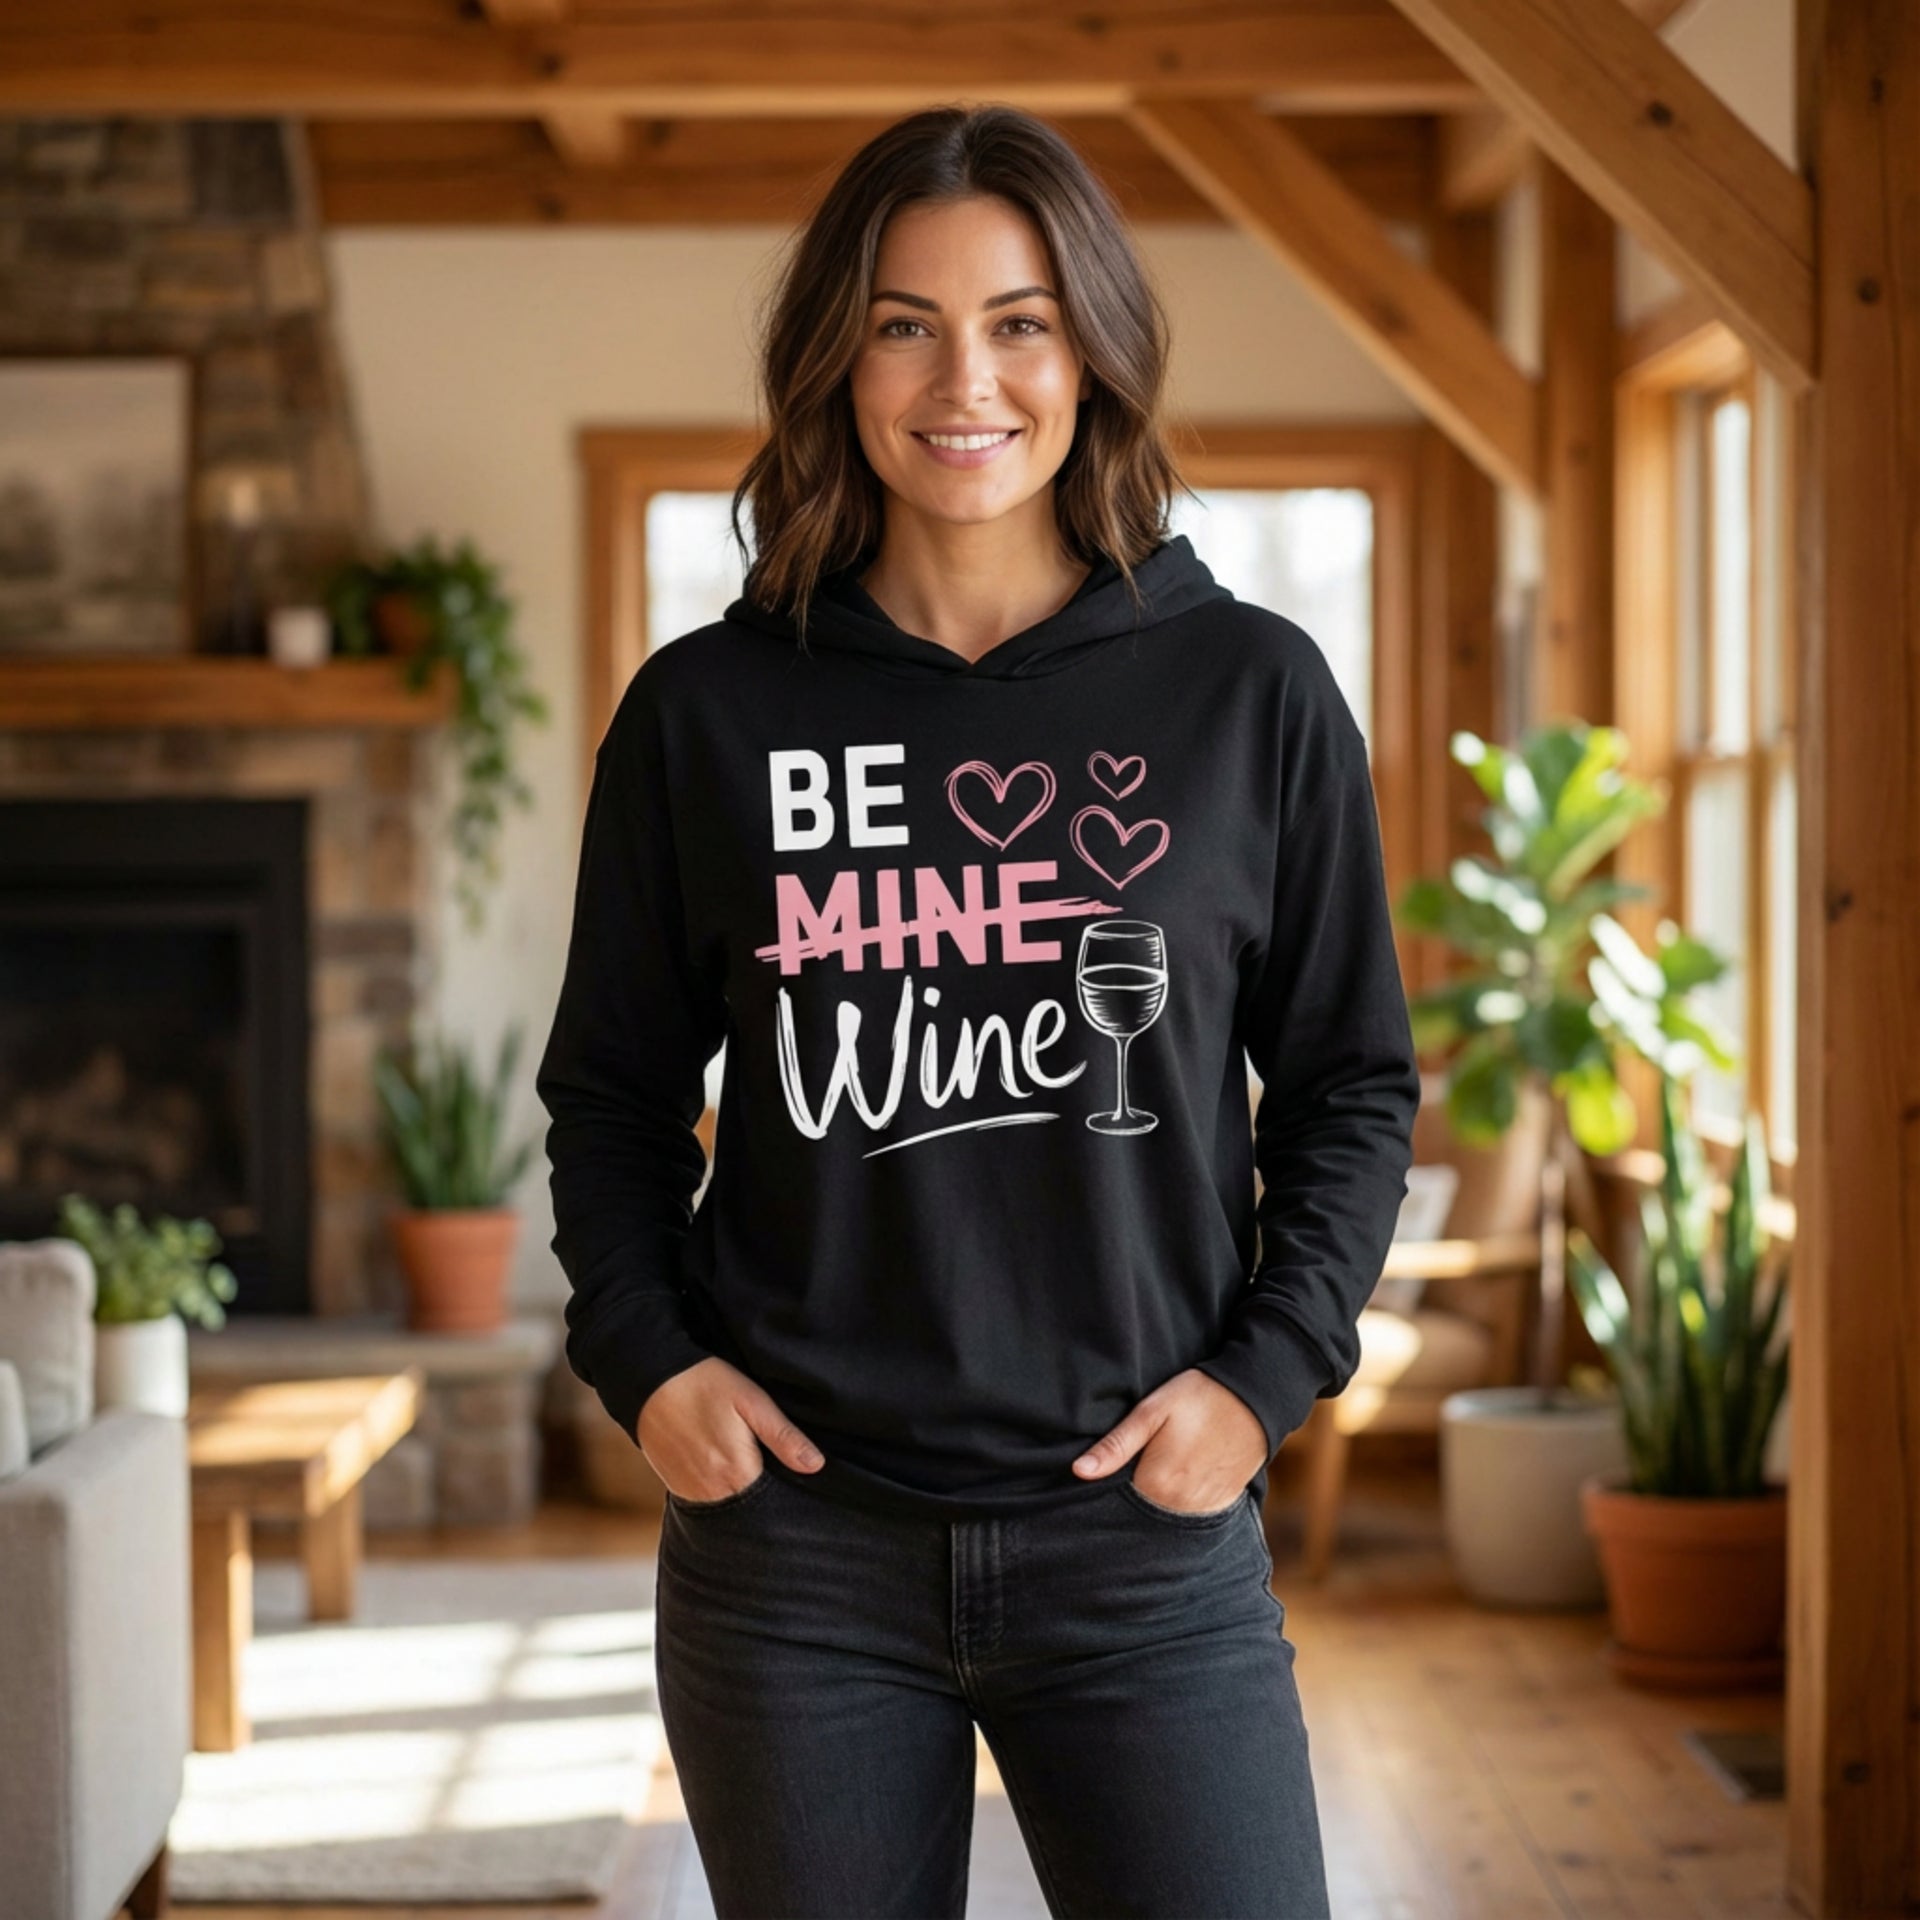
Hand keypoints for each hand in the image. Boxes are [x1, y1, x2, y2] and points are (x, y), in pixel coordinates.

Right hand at [636, 1356, 824, 1501]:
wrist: (648, 1379)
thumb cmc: (705, 1384)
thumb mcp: (752, 1401)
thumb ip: (783, 1436)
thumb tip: (817, 1466)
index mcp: (738, 1472)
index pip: (775, 1501)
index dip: (789, 1493)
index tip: (797, 1482)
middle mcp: (713, 1492)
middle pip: (752, 1508)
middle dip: (767, 1497)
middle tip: (774, 1471)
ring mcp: (692, 1493)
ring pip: (730, 1507)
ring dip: (743, 1496)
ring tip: (751, 1470)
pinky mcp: (676, 1489)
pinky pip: (708, 1502)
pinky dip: (721, 1493)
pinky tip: (726, 1470)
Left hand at [1070, 1368, 1270, 1511]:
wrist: (1255, 1398)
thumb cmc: (1199, 1397)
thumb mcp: (1152, 1411)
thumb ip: (1116, 1444)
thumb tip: (1079, 1471)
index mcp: (1156, 1485)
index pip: (1116, 1502)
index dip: (1105, 1489)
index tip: (1099, 1477)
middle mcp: (1179, 1507)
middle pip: (1140, 1513)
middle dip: (1128, 1500)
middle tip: (1128, 1470)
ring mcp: (1203, 1509)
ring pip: (1163, 1517)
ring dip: (1153, 1504)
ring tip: (1153, 1472)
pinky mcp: (1220, 1505)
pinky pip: (1188, 1515)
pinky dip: (1177, 1505)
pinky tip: (1175, 1483)